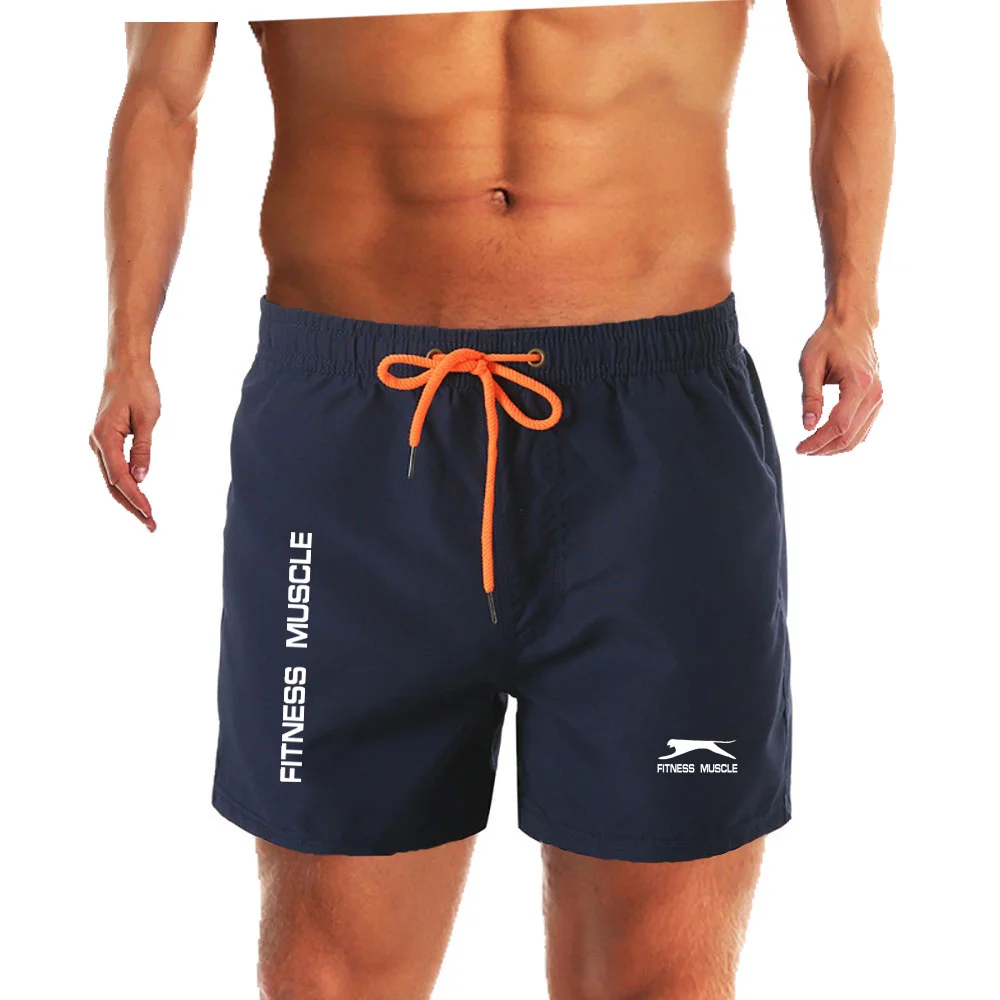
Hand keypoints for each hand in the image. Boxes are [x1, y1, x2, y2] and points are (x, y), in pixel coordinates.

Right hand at [89, 362, 160, 529]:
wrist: (125, 367)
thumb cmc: (139, 388)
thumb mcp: (148, 419)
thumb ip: (144, 449)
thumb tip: (141, 478)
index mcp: (105, 438)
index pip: (120, 478)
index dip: (136, 498)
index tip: (150, 513)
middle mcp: (97, 443)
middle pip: (113, 484)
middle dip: (132, 506)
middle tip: (152, 526)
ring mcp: (99, 443)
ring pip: (111, 479)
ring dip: (129, 498)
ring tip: (147, 517)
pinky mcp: (105, 441)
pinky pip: (113, 469)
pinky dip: (124, 485)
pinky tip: (137, 497)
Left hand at [796, 319, 882, 455]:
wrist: (853, 324)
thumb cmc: (830, 339)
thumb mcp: (811, 364)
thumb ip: (810, 396)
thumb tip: (808, 426)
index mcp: (859, 384)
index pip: (839, 426)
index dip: (818, 441)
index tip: (800, 448)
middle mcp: (875, 394)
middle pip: (849, 436)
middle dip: (824, 448)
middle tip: (802, 450)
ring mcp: (879, 398)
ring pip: (859, 437)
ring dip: (834, 448)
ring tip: (812, 447)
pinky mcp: (877, 400)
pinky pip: (864, 429)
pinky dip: (846, 439)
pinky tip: (827, 439)